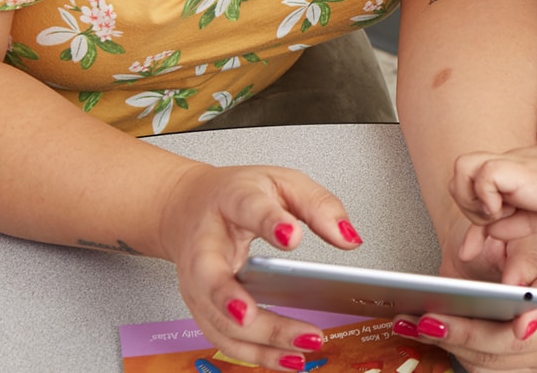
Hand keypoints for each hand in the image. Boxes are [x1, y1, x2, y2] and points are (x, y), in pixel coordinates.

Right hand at [157, 163, 362, 370]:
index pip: (248, 209)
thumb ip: (318, 205)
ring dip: (260, 340)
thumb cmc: (235, 196)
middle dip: (234, 301)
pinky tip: (289, 359)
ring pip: (220, 320)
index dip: (269, 222)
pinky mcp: (203, 309)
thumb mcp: (282, 182)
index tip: (291, 235)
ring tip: (302, 346)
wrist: (188, 207)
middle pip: (213, 278)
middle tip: (256, 314)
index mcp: (229, 202)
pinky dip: (258, 355)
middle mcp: (205, 246)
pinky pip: (227, 339)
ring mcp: (198, 283)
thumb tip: (348, 238)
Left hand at [391, 223, 536, 371]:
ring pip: (501, 362)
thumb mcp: (519, 233)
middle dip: (476, 333)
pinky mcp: (519, 363)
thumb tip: (517, 285)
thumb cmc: (509, 238)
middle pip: (525, 342)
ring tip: (423, 324)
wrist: (489, 249)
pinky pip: (488, 370)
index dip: (536, 314)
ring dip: (458, 346)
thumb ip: (523, 256)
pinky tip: (430, 334)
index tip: (517, 322)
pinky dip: (457, 353)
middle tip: (438, 318)